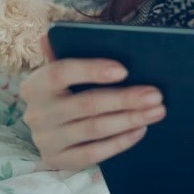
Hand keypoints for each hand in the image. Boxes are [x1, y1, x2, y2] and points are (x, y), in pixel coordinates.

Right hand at [19, 34, 165, 170]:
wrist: (54, 126)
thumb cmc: (71, 88)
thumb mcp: (68, 69)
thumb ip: (69, 51)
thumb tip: (51, 34)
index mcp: (36, 84)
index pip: (61, 72)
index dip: (92, 70)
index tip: (125, 70)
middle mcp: (36, 113)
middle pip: (87, 104)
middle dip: (126, 99)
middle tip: (156, 95)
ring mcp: (45, 139)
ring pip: (94, 129)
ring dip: (130, 120)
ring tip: (157, 111)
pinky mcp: (57, 160)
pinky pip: (92, 154)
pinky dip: (119, 143)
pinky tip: (141, 130)